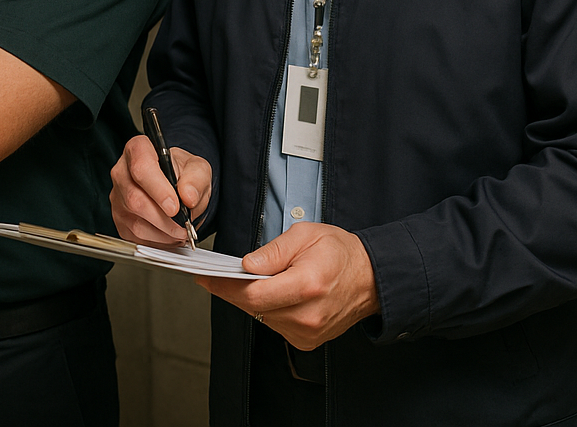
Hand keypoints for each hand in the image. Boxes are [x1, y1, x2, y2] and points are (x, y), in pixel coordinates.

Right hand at [109, 134, 210, 245]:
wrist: (176, 187)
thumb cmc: (182, 173)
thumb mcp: (197, 168)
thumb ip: (196, 179)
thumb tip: (188, 196)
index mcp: (138, 150)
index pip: (141, 167)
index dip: (158, 189)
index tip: (175, 206)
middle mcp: (121, 173)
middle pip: (134, 199)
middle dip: (164, 218)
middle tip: (183, 224)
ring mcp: (117, 198)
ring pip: (134, 221)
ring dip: (163, 232)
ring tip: (180, 231)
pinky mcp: (119, 220)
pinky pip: (134, 237)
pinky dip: (157, 241)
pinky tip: (169, 235)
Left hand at [198, 222, 379, 349]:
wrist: (371, 279)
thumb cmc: (340, 253)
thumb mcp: (305, 235)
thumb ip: (273, 251)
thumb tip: (247, 266)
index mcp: (307, 285)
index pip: (253, 293)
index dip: (224, 286)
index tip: (205, 277)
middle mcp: (308, 315)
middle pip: (254, 307)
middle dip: (231, 291)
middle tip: (214, 276)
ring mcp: (309, 332)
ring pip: (261, 317)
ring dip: (248, 300)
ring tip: (239, 281)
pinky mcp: (308, 340)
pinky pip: (274, 325)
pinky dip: (265, 309)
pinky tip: (265, 293)